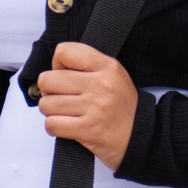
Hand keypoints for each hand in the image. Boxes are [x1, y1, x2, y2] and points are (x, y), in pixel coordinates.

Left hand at [37, 42, 137, 171]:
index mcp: (106, 66)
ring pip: (46, 104)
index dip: (57, 64)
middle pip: (48, 79)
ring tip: (65, 112)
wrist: (140, 136)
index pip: (64, 52)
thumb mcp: (113, 75)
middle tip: (61, 96)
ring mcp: (94, 107)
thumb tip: (54, 68)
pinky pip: (52, 124)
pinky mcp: (87, 130)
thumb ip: (87, 65)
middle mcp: (100, 84)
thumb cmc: (121, 105)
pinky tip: (66, 125)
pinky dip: (54, 127)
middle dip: (48, 90)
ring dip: (51, 111)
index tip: (65, 75)